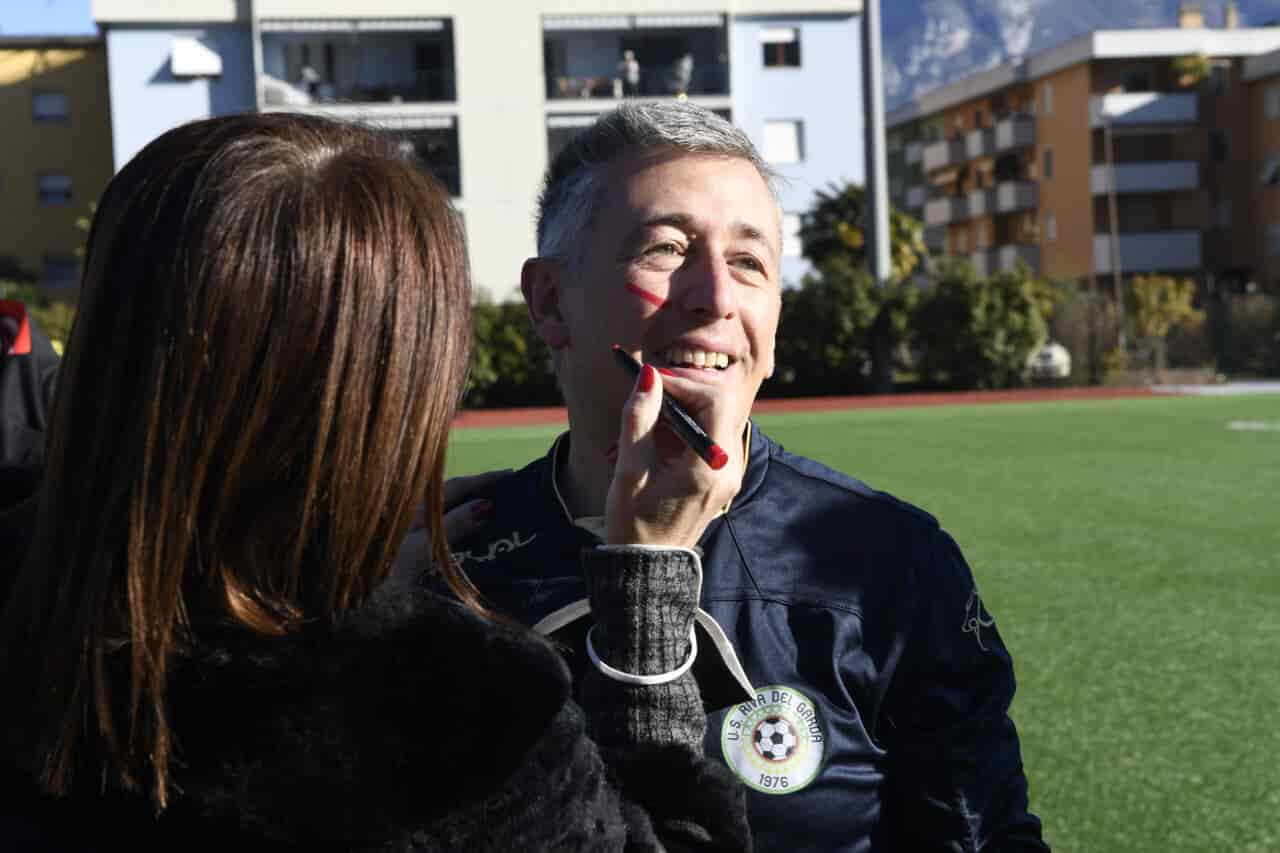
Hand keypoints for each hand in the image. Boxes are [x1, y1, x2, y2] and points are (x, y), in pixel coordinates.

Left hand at [395, 470, 510, 575]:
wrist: (351, 600)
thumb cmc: (384, 575)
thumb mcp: (420, 550)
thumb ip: (451, 527)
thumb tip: (486, 504)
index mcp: (413, 508)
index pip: (456, 487)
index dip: (484, 480)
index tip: (512, 475)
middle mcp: (411, 514)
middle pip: (452, 497)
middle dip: (482, 492)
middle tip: (513, 491)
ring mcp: (408, 531)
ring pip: (446, 512)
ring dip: (472, 509)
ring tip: (500, 511)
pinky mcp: (407, 550)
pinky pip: (442, 529)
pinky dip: (461, 527)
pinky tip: (473, 534)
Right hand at [605, 365, 740, 547]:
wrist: (648, 567)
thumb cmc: (634, 524)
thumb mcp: (629, 470)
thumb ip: (639, 419)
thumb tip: (648, 376)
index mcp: (709, 467)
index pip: (713, 399)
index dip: (681, 382)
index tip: (650, 382)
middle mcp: (728, 468)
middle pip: (717, 405)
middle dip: (681, 393)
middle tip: (647, 395)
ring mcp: (728, 474)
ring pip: (713, 419)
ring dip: (679, 411)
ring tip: (645, 426)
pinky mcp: (720, 478)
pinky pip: (709, 438)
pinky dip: (683, 429)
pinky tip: (655, 443)